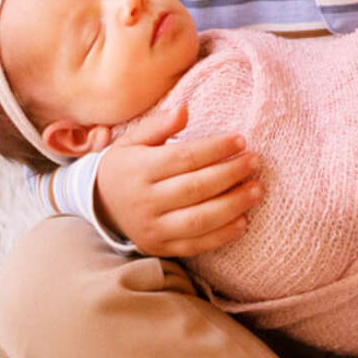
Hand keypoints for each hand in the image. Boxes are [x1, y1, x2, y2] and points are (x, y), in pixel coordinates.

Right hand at [94, 102, 261, 258]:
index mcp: (139, 169)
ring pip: (198, 220)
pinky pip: (195, 245)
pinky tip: (243, 221)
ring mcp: (153, 227)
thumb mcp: (133, 140)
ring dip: (233, 205)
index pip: (183, 158)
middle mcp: (145, 200)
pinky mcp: (161, 247)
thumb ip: (158, 125)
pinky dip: (222, 235)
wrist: (101, 206)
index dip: (215, 149)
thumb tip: (184, 109)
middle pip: (195, 188)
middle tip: (255, 162)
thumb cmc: (126, 166)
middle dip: (230, 174)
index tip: (240, 140)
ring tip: (256, 190)